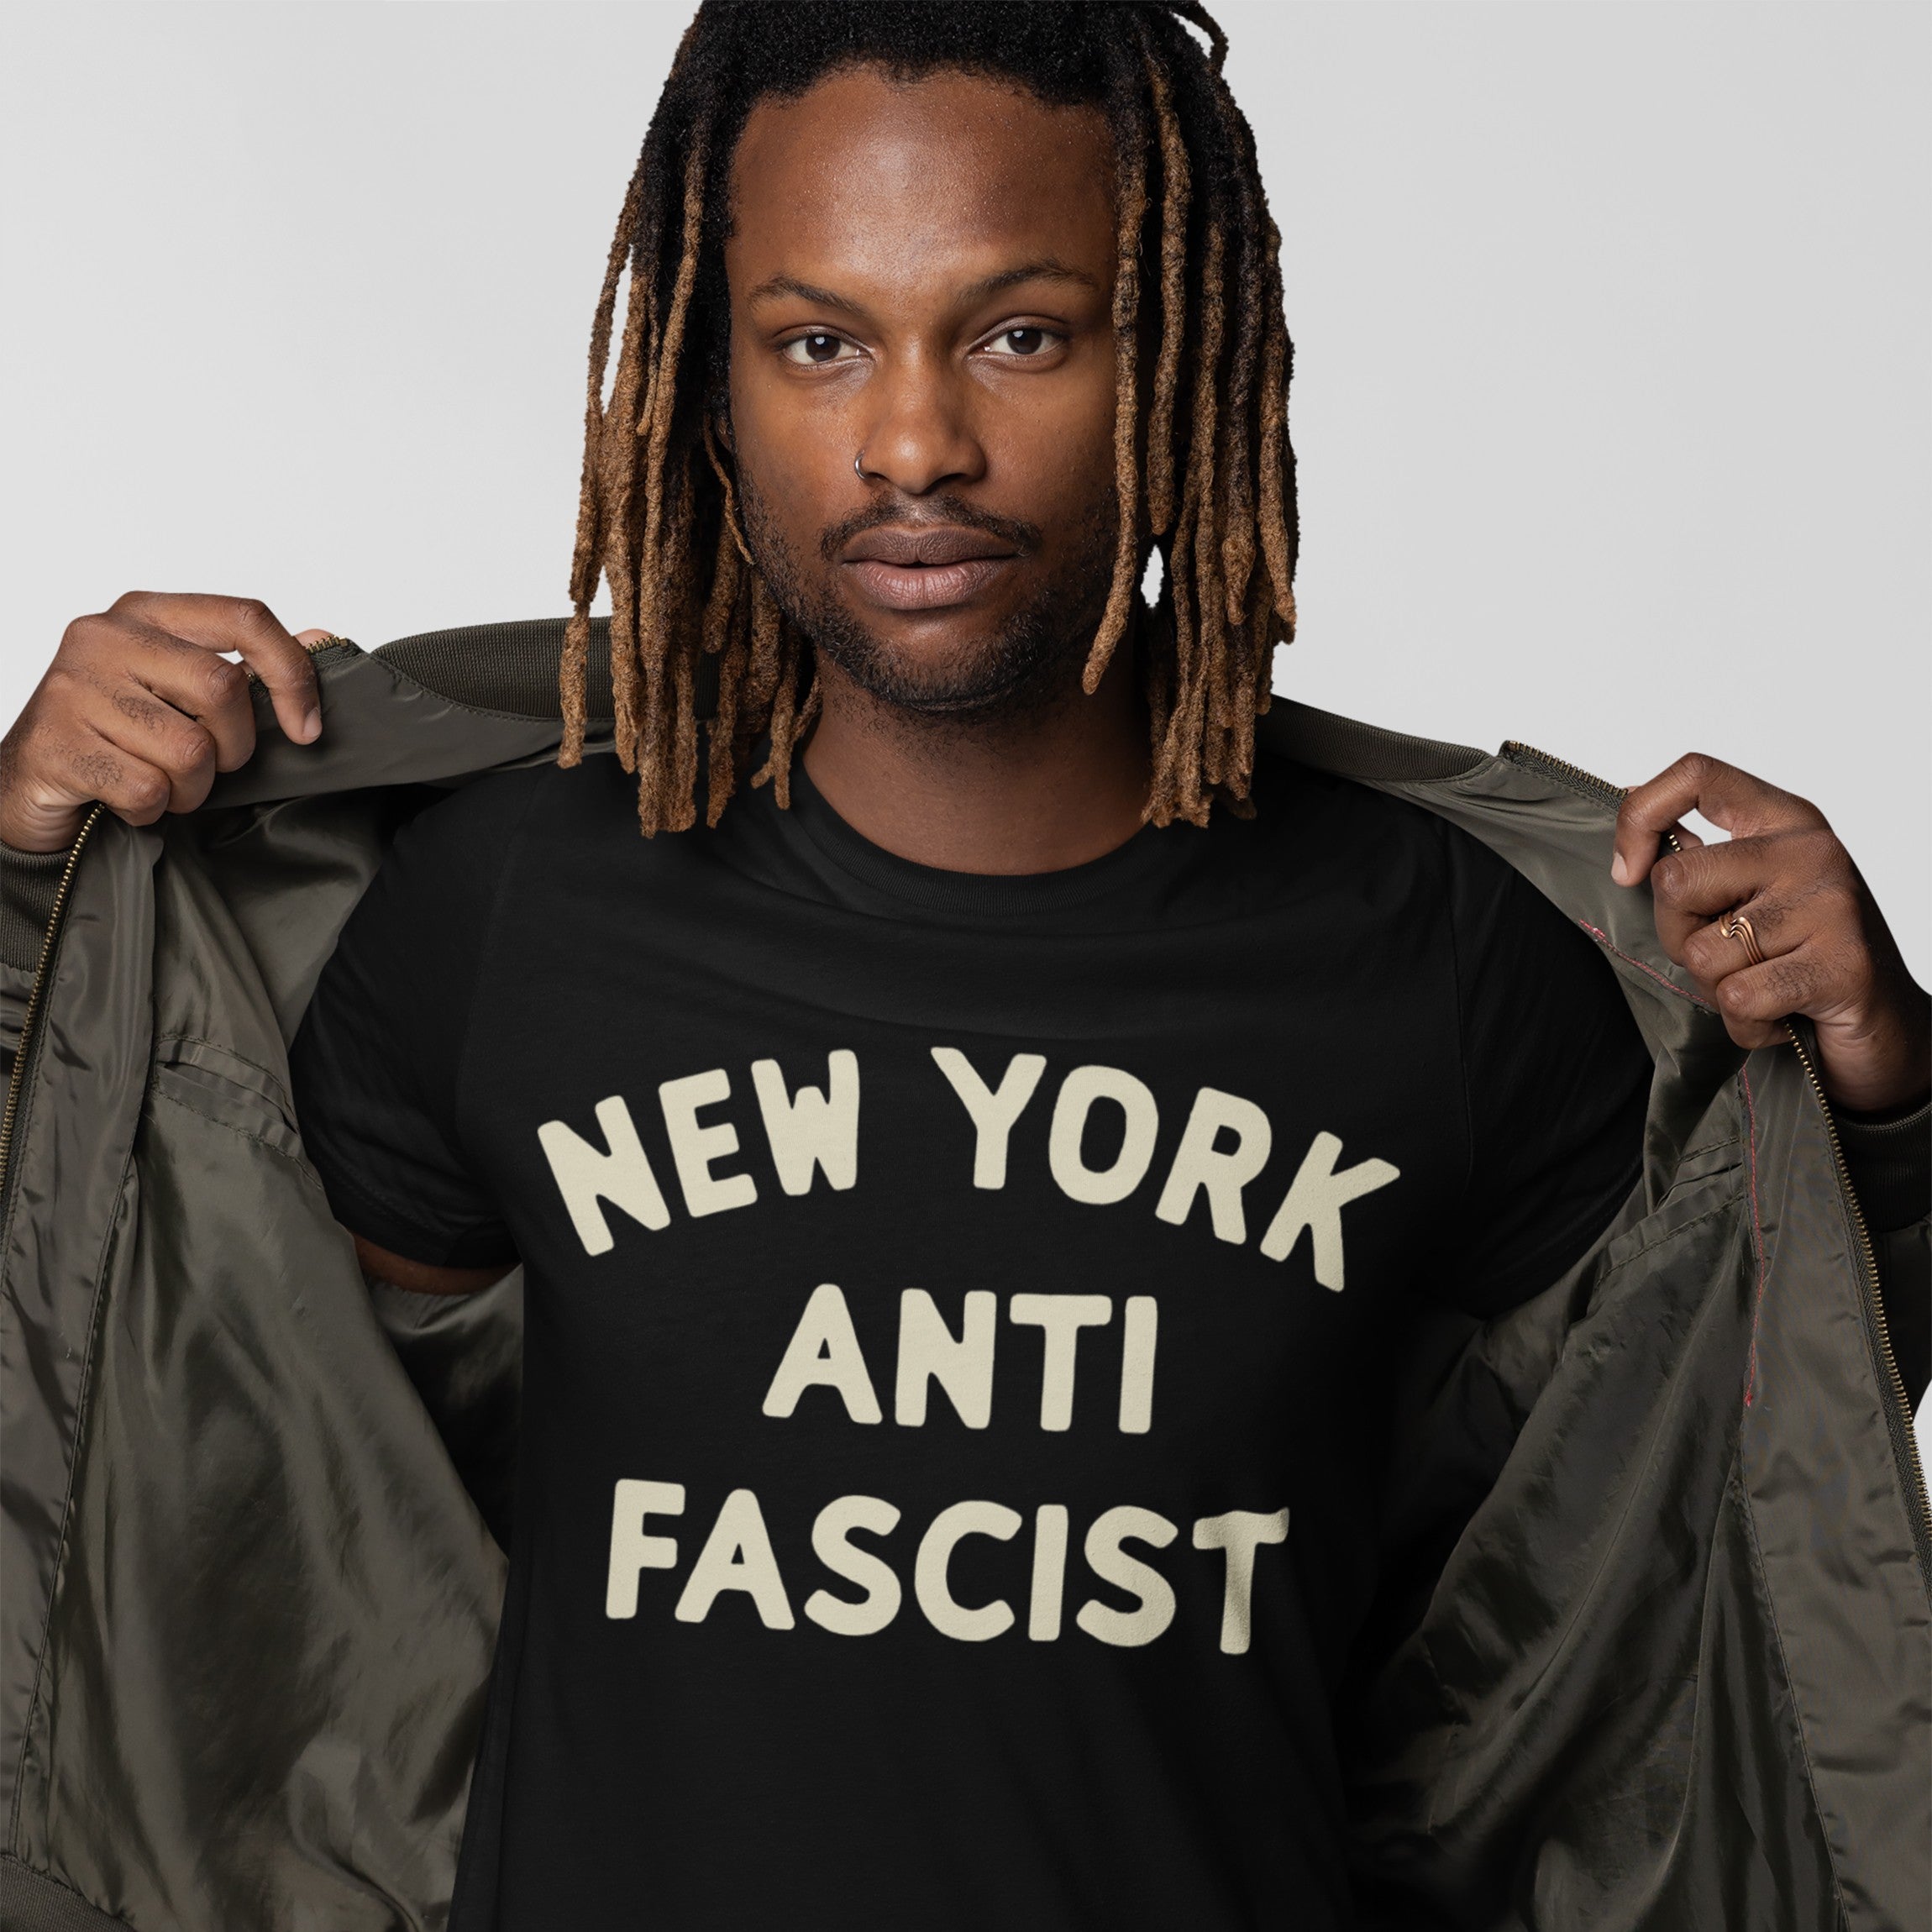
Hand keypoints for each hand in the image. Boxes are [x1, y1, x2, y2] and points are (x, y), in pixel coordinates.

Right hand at [0, 593, 329, 853]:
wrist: (28, 782)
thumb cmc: (118, 733)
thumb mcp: (183, 691)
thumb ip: (248, 666)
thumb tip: (323, 637)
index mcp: (146, 613)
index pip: (244, 618)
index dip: (291, 674)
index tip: (305, 728)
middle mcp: (105, 637)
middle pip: (223, 690)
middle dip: (235, 747)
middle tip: (211, 765)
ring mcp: (74, 687)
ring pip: (190, 751)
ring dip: (192, 788)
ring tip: (162, 782)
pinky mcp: (57, 743)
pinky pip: (148, 790)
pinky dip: (153, 809)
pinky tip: (129, 799)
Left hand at [1613, 753, 1930, 1116]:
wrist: (1888, 1028)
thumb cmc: (1802, 961)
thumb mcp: (1750, 897)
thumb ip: (1701, 865)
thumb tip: (1634, 831)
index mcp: (1786, 821)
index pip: (1698, 776)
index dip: (1640, 817)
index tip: (1627, 870)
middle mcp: (1812, 850)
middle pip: (1675, 881)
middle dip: (1678, 936)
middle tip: (1729, 958)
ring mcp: (1831, 905)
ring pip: (1701, 951)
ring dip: (1717, 988)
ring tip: (1766, 987)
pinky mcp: (1842, 966)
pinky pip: (1738, 999)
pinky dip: (1746, 1025)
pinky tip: (1783, 1017)